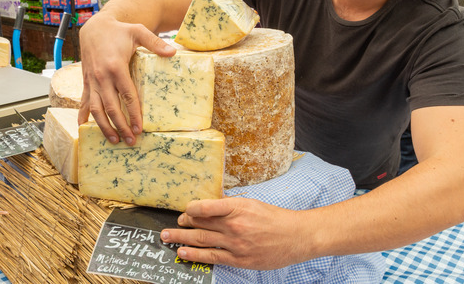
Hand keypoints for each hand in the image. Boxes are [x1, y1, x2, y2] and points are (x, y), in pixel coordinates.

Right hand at [78, 13, 174, 144]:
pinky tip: (84, 127)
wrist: (94, 27)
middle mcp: (102, 77)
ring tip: (114, 140)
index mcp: (116, 67)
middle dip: (121, 126)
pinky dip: (83, 115)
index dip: (134, 114)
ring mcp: (92, 81)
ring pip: (96, 109)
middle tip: (131, 141)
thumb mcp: (138, 32)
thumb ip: (154, 43)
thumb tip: (172, 52)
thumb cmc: (119, 31)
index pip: (127, 96)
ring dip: (104, 126)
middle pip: (112, 108)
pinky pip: (83, 102)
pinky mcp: (86, 82)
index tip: (140, 128)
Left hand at [160, 198, 313, 269]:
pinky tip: (182, 252)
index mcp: (237, 207)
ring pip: (201, 240)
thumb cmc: (274, 218)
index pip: (205, 207)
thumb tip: (211, 204)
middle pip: (200, 223)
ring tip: (167, 236)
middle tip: (174, 223)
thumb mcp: (252, 203)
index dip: (190, 209)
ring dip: (181, 238)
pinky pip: (211, 257)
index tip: (185, 210)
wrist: (296, 237)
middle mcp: (234, 225)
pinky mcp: (239, 260)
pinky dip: (194, 254)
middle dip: (183, 223)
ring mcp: (235, 244)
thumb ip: (230, 205)